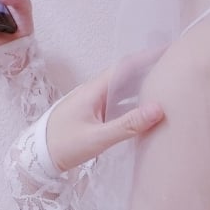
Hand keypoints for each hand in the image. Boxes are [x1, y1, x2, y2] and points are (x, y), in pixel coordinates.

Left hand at [46, 64, 164, 171]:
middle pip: (126, 75)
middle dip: (149, 69)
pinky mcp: (92, 113)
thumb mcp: (97, 138)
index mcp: (93, 90)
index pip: (126, 66)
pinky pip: (117, 102)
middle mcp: (93, 91)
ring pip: (122, 89)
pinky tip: (145, 110)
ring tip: (166, 87)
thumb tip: (158, 109)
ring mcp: (92, 102)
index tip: (169, 51)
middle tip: (174, 69)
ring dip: (141, 86)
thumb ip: (128, 125)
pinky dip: (132, 101)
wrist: (36, 158)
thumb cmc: (63, 146)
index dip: (148, 56)